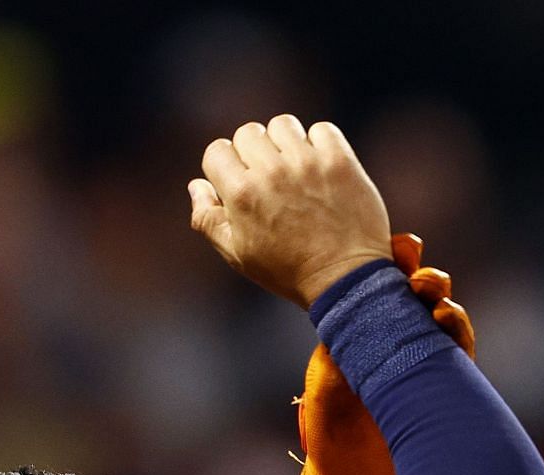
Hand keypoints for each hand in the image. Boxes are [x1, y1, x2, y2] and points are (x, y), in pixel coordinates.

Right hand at [189, 115, 390, 306]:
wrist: (346, 280)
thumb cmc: (288, 271)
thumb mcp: (238, 255)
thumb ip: (208, 219)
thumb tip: (197, 185)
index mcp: (241, 194)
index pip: (217, 151)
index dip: (225, 166)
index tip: (241, 182)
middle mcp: (271, 172)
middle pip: (248, 133)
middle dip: (254, 153)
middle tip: (271, 179)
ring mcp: (307, 163)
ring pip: (283, 125)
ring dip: (285, 143)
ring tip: (296, 170)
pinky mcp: (339, 161)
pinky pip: (322, 130)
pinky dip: (320, 143)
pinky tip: (321, 168)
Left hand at [295, 233, 476, 474]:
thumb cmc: (333, 446)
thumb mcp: (327, 392)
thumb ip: (340, 353)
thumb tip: (347, 315)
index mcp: (357, 339)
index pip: (375, 291)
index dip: (389, 265)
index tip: (399, 246)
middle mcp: (390, 346)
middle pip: (411, 298)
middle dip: (420, 276)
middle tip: (419, 268)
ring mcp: (419, 365)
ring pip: (438, 319)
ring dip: (439, 300)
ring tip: (435, 294)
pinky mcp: (443, 387)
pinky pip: (457, 351)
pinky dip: (456, 330)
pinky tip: (450, 319)